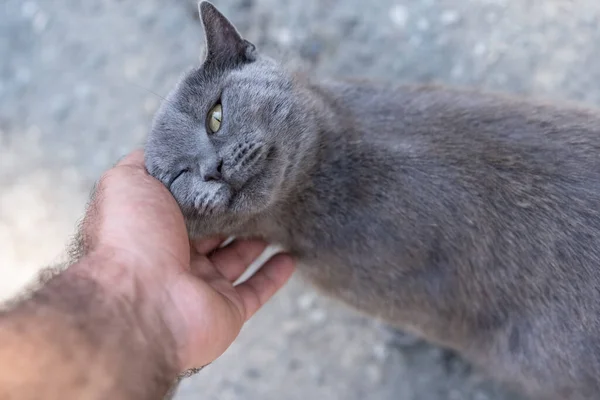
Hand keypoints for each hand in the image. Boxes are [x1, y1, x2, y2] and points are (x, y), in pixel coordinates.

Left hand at [75, 149, 294, 371]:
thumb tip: (163, 148)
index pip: (186, 205)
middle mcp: (177, 258)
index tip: (231, 167)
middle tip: (260, 189)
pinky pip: (256, 291)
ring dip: (257, 241)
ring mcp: (203, 286)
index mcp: (155, 229)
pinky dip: (273, 275)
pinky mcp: (227, 310)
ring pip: (236, 259)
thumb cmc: (131, 239)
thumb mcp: (128, 182)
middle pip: (214, 231)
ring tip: (277, 216)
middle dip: (235, 212)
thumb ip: (146, 163)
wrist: (141, 302)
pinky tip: (289, 256)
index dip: (207, 187)